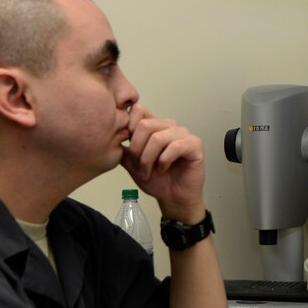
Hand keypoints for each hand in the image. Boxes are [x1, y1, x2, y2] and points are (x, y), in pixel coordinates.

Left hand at [120, 103, 205, 222]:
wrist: (173, 198)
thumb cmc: (157, 180)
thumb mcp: (133, 164)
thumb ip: (124, 148)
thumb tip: (113, 136)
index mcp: (155, 126)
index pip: (139, 110)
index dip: (129, 127)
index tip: (129, 148)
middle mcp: (169, 126)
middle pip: (145, 124)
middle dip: (137, 149)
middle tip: (138, 166)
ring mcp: (183, 134)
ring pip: (158, 137)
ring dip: (148, 159)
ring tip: (148, 172)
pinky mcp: (195, 145)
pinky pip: (175, 147)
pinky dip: (164, 161)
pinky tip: (163, 169)